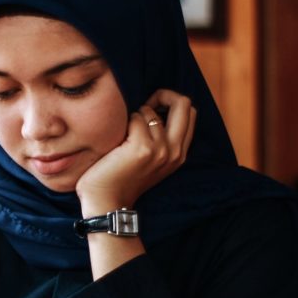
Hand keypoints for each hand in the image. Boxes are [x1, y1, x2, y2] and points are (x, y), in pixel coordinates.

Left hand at [75, 89, 196, 214]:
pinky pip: (135, 118)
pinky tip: (116, 141)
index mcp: (180, 154)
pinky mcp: (143, 148)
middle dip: (164, 95)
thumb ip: (160, 138)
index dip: (172, 102)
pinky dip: (124, 123)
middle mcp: (175, 151)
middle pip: (185, 104)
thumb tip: (153, 105)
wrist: (106, 202)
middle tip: (144, 105)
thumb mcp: (149, 159)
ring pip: (151, 111)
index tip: (152, 108)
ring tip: (123, 136)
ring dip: (134, 116)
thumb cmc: (120, 178)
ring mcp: (161, 150)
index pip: (191, 113)